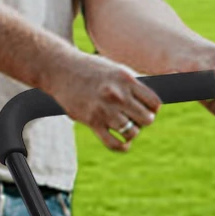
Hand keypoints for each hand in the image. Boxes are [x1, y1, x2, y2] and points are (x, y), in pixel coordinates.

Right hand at [44, 47, 161, 151]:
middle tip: (133, 117)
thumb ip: (133, 84)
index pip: (154, 103)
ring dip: (131, 132)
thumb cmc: (91, 69)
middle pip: (147, 119)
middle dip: (142, 121)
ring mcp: (105, 110)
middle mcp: (117, 95)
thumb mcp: (115, 69)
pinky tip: (123, 143)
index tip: (145, 108)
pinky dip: (122, 147)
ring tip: (124, 126)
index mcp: (126, 80)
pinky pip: (115, 144)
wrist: (61, 68)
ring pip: (132, 132)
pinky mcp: (92, 122)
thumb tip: (154, 102)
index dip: (152, 108)